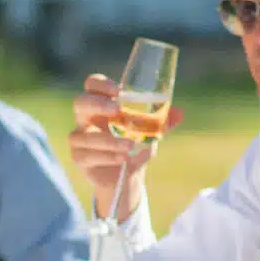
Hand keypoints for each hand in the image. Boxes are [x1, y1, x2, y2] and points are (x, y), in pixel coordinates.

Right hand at [69, 74, 181, 219]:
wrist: (125, 176)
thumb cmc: (134, 146)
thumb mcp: (150, 132)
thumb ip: (163, 122)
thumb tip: (180, 113)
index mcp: (101, 105)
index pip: (92, 85)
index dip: (101, 84)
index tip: (118, 90)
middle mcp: (86, 118)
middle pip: (80, 102)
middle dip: (97, 104)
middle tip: (117, 109)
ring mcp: (79, 138)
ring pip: (83, 135)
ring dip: (108, 140)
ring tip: (129, 145)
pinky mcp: (79, 157)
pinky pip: (87, 155)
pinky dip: (107, 156)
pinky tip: (123, 158)